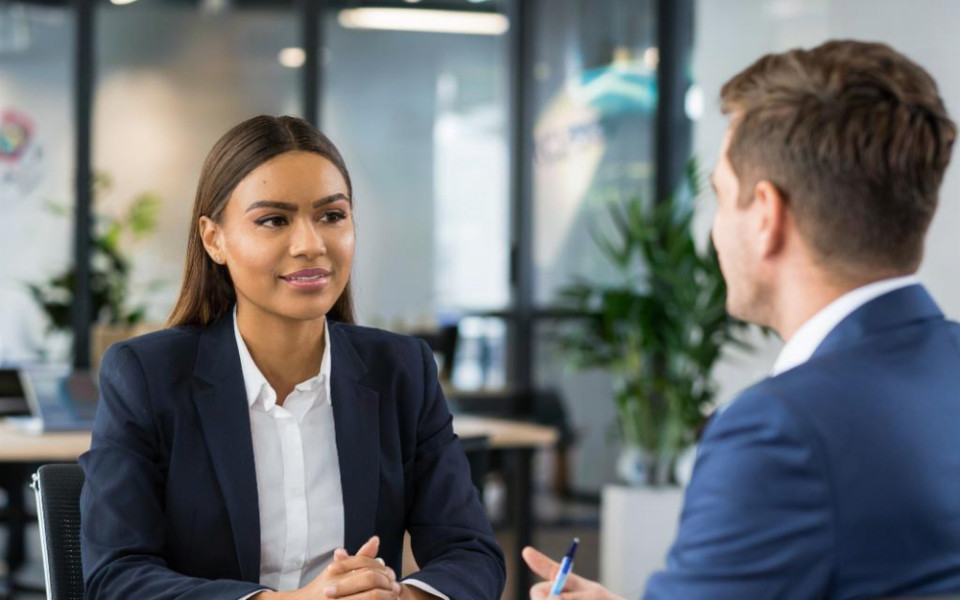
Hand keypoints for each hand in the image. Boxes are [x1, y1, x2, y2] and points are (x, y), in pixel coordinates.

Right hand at [257, 536, 400, 599]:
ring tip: (393, 597)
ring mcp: (342, 599)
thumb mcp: (339, 569)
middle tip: (396, 586)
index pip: (366, 566)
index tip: (391, 574)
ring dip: (386, 596)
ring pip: (372, 596)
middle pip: (370, 580)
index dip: (382, 569)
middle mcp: (337, 588)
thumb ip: (360, 556)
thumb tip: (377, 539)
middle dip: (386, 583)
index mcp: (336, 573)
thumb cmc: (324, 586)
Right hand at [522, 546, 624, 599]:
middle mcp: (558, 595)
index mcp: (569, 584)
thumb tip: (552, 598)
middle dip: (545, 597)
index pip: (552, 570)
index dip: (539, 561)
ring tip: (583, 599)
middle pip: (538, 594)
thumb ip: (574, 597)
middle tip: (556, 599)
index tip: (527, 551)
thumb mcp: (595, 597)